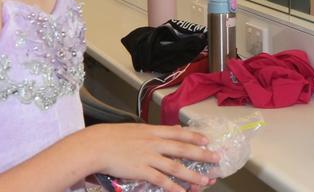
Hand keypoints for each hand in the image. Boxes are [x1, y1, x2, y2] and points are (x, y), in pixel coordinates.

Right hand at [80, 123, 218, 191]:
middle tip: (216, 159)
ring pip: (176, 167)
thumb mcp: (136, 129)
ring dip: (192, 175)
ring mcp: (149, 157)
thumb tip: (171, 129)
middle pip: (183, 149)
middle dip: (202, 155)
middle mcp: (154, 143)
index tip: (207, 140)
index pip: (179, 133)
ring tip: (205, 180)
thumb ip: (155, 131)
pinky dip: (174, 187)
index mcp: (152, 131)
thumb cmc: (111, 137)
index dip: (195, 137)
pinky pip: (162, 180)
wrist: (96, 145)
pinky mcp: (142, 170)